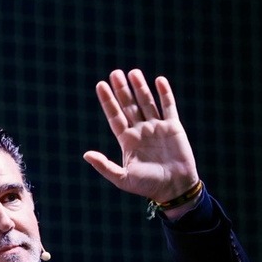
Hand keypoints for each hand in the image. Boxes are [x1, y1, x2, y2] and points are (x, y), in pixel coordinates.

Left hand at [85, 70, 200, 208]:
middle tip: (115, 73)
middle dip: (122, 90)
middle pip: (129, 105)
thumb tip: (86, 154)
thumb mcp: (123, 179)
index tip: (100, 85)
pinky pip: (169, 107)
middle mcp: (140, 131)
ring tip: (133, 72)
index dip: (108, 101)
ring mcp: (157, 127)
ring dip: (140, 87)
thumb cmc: (148, 186)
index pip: (115, 116)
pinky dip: (165, 94)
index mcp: (127, 141)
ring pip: (147, 102)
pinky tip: (159, 80)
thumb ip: (105, 166)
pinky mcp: (173, 127)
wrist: (175, 188)